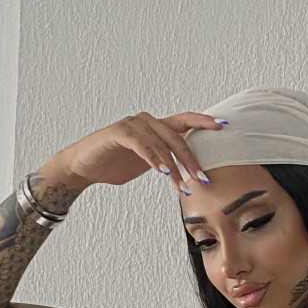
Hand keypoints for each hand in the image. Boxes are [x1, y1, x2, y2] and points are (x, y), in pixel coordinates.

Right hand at [59, 111, 224, 193]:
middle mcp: (146, 121)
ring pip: (161, 144)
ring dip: (174, 168)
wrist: (85, 167)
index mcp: (155, 127)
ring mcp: (132, 125)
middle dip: (191, 160)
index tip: (223, 126)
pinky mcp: (119, 133)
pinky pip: (142, 145)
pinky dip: (154, 159)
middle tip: (203, 179)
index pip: (184, 122)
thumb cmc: (115, 165)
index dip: (203, 122)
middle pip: (177, 137)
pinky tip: (163, 172)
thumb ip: (166, 162)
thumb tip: (190, 174)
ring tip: (183, 186)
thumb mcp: (147, 164)